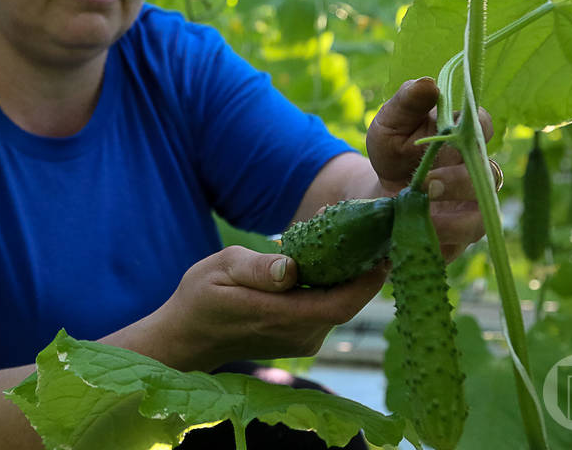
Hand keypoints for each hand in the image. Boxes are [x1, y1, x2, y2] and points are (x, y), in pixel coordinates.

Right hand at [152, 246, 386, 370]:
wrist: (187, 338)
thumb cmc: (199, 297)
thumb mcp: (219, 270)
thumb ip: (256, 269)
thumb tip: (290, 269)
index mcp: (280, 316)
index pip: (341, 303)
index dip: (368, 280)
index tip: (385, 248)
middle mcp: (299, 335)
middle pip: (347, 303)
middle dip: (360, 268)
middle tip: (368, 230)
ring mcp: (302, 341)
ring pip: (338, 305)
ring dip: (346, 275)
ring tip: (347, 237)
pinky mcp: (300, 339)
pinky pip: (326, 309)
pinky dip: (331, 285)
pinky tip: (325, 260)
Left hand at [366, 77, 493, 260]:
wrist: (377, 195)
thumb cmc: (392, 150)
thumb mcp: (389, 123)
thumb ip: (406, 103)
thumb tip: (427, 83)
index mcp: (464, 136)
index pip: (483, 124)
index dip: (472, 128)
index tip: (447, 132)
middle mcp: (476, 170)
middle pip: (489, 174)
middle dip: (460, 180)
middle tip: (427, 184)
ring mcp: (472, 205)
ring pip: (483, 214)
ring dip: (455, 218)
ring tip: (423, 215)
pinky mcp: (460, 236)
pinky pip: (462, 243)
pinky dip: (442, 240)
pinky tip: (419, 234)